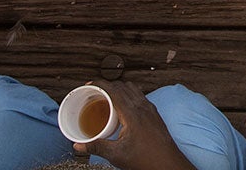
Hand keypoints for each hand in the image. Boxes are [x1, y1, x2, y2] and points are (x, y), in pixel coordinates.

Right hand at [73, 82, 199, 169]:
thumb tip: (78, 146)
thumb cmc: (145, 159)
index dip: (100, 83)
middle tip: (94, 94)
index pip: (114, 90)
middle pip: (123, 87)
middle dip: (107, 86)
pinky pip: (140, 97)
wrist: (168, 164)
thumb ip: (96, 147)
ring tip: (107, 100)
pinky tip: (122, 110)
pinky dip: (129, 96)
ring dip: (119, 90)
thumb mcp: (116, 154)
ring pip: (133, 90)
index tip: (89, 84)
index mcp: (132, 113)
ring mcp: (150, 109)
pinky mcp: (154, 114)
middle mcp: (143, 107)